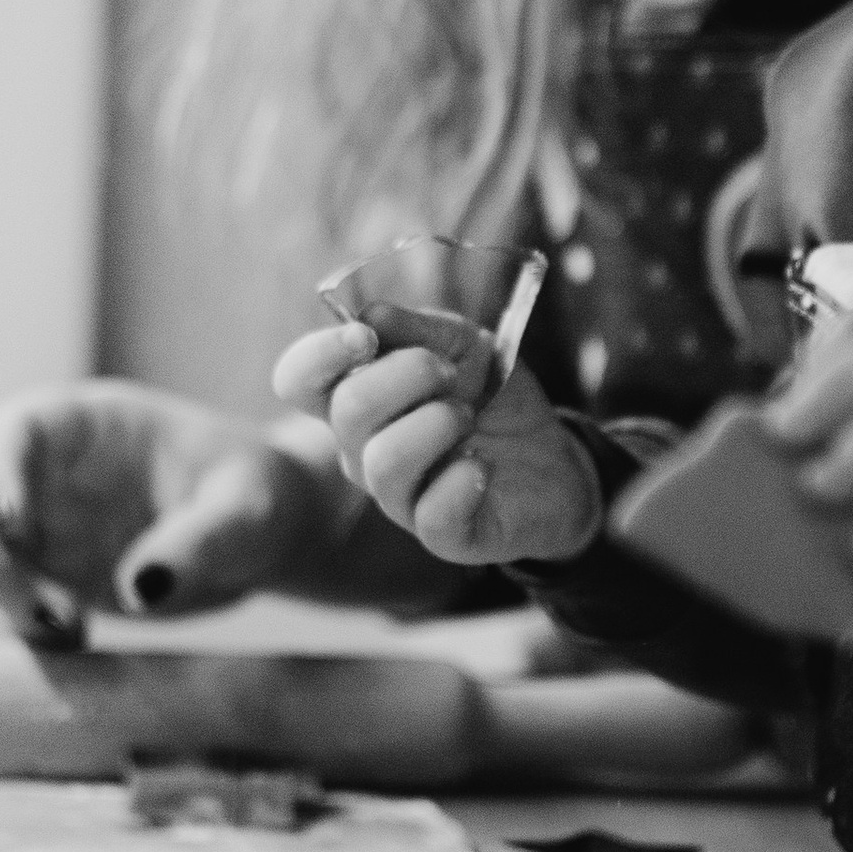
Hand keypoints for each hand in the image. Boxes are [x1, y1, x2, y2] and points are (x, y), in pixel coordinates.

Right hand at [0, 381, 346, 632]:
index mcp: (93, 425)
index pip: (20, 428)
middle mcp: (55, 470)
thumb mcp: (249, 509)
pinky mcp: (57, 574)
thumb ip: (202, 539)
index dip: (1, 465)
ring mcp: (49, 522)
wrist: (267, 537)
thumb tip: (141, 586)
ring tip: (59, 624)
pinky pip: (15, 595)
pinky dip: (27, 622)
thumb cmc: (260, 496)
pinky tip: (77, 636)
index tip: (14, 515)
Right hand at [272, 303, 602, 566]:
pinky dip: (461, 482)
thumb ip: (418, 329)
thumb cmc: (492, 398)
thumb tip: (370, 316)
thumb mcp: (464, 345)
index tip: (366, 335)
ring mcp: (400, 498)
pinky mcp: (444, 535)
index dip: (320, 354)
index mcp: (357, 399)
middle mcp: (364, 452)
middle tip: (449, 372)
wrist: (554, 456)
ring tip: (469, 418)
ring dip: (435, 425)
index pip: (298, 380)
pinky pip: (431, 516)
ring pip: (383, 464)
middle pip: (347, 411)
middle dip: (404, 375)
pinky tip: (482, 466)